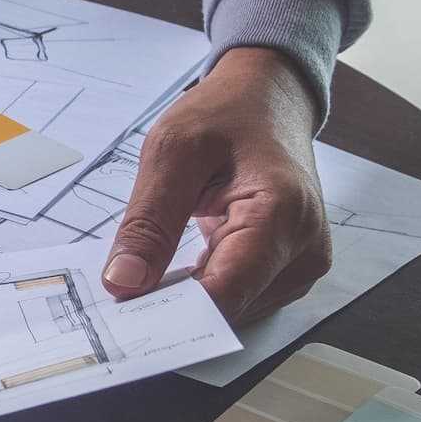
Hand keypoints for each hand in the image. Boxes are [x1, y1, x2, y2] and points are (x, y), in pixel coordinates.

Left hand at [102, 47, 331, 323]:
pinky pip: (238, 299)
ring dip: (183, 303)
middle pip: (227, 309)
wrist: (268, 102)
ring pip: (230, 312)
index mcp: (282, 213)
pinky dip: (200, 293)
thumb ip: (148, 222)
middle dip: (169, 309)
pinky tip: (169, 277)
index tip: (121, 319)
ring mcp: (301, 265)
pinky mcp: (288, 272)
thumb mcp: (171, 153)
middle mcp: (303, 249)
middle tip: (117, 296)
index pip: (225, 292)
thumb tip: (123, 282)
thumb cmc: (226, 116)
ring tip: (144, 276)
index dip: (169, 314)